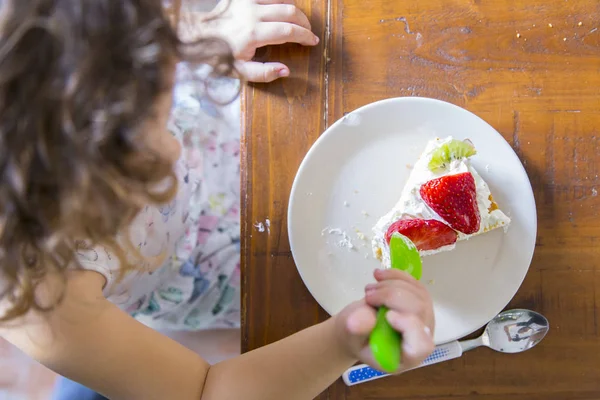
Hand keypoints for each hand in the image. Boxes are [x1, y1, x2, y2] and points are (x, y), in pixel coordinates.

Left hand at [196, 0, 318, 81]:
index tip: (312, 41)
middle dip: (304, 22)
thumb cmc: (219, 55)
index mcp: (253, 34)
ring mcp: (247, 1)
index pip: (288, 31)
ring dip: (293, 9)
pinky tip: (283, 9)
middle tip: (308, 32)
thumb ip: (264, 73)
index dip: (304, 36)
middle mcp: (252, 14)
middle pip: (289, 11)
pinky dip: (280, 0)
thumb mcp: (239, 71)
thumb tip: (286, 70)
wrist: (197, 34)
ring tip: (298, 21)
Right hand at [334, 269, 434, 371]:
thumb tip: (366, 317)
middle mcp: (422, 338)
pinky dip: (397, 276)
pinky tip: (378, 276)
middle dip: (392, 296)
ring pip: (418, 294)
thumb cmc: (355, 338)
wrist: (358, 328)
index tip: (387, 315)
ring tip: (368, 289)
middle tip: (367, 295)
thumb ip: (357, 330)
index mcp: (406, 357)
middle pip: (419, 311)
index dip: (409, 327)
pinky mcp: (421, 302)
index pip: (421, 345)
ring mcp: (425, 318)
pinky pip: (415, 284)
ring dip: (392, 285)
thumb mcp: (349, 336)